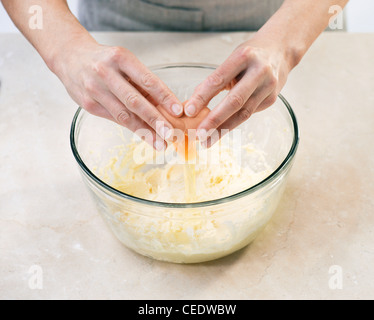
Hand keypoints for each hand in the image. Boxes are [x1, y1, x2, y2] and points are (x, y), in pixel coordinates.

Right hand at [53, 41, 183, 149]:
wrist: (70, 57)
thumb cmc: (104, 60)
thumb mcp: (124, 62)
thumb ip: (142, 82)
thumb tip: (166, 106)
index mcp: (120, 58)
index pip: (147, 80)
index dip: (164, 97)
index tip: (178, 111)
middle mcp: (105, 73)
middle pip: (135, 101)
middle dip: (155, 120)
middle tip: (170, 134)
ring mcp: (94, 90)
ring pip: (123, 115)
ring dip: (144, 131)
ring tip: (160, 143)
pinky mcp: (88, 104)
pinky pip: (114, 119)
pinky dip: (131, 128)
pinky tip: (144, 136)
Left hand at [185, 38, 291, 145]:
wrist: (281, 50)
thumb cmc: (251, 55)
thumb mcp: (232, 59)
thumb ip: (215, 79)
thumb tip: (194, 104)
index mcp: (244, 56)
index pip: (219, 79)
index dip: (203, 97)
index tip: (189, 111)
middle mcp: (259, 71)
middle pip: (234, 101)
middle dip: (214, 120)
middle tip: (199, 134)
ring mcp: (268, 87)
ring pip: (243, 113)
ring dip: (223, 129)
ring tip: (207, 140)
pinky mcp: (271, 99)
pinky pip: (249, 114)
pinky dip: (233, 124)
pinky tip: (220, 131)